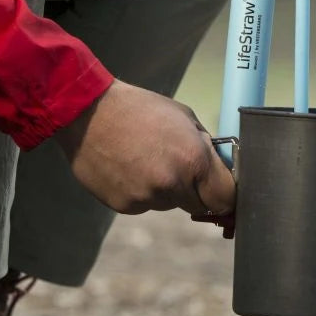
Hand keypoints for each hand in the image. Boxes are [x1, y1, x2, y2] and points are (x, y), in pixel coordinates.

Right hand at [55, 80, 234, 215]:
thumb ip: (205, 148)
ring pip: (170, 204)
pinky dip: (141, 191)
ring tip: (145, 159)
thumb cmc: (140, 109)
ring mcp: (146, 198)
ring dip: (166, 190)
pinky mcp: (124, 206)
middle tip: (179, 167)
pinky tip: (128, 167)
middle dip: (196, 191)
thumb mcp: (184, 118)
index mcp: (194, 160)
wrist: (89, 112)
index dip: (225, 195)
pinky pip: (144, 204)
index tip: (221, 190)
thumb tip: (221, 169)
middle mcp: (172, 184)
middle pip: (200, 206)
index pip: (226, 199)